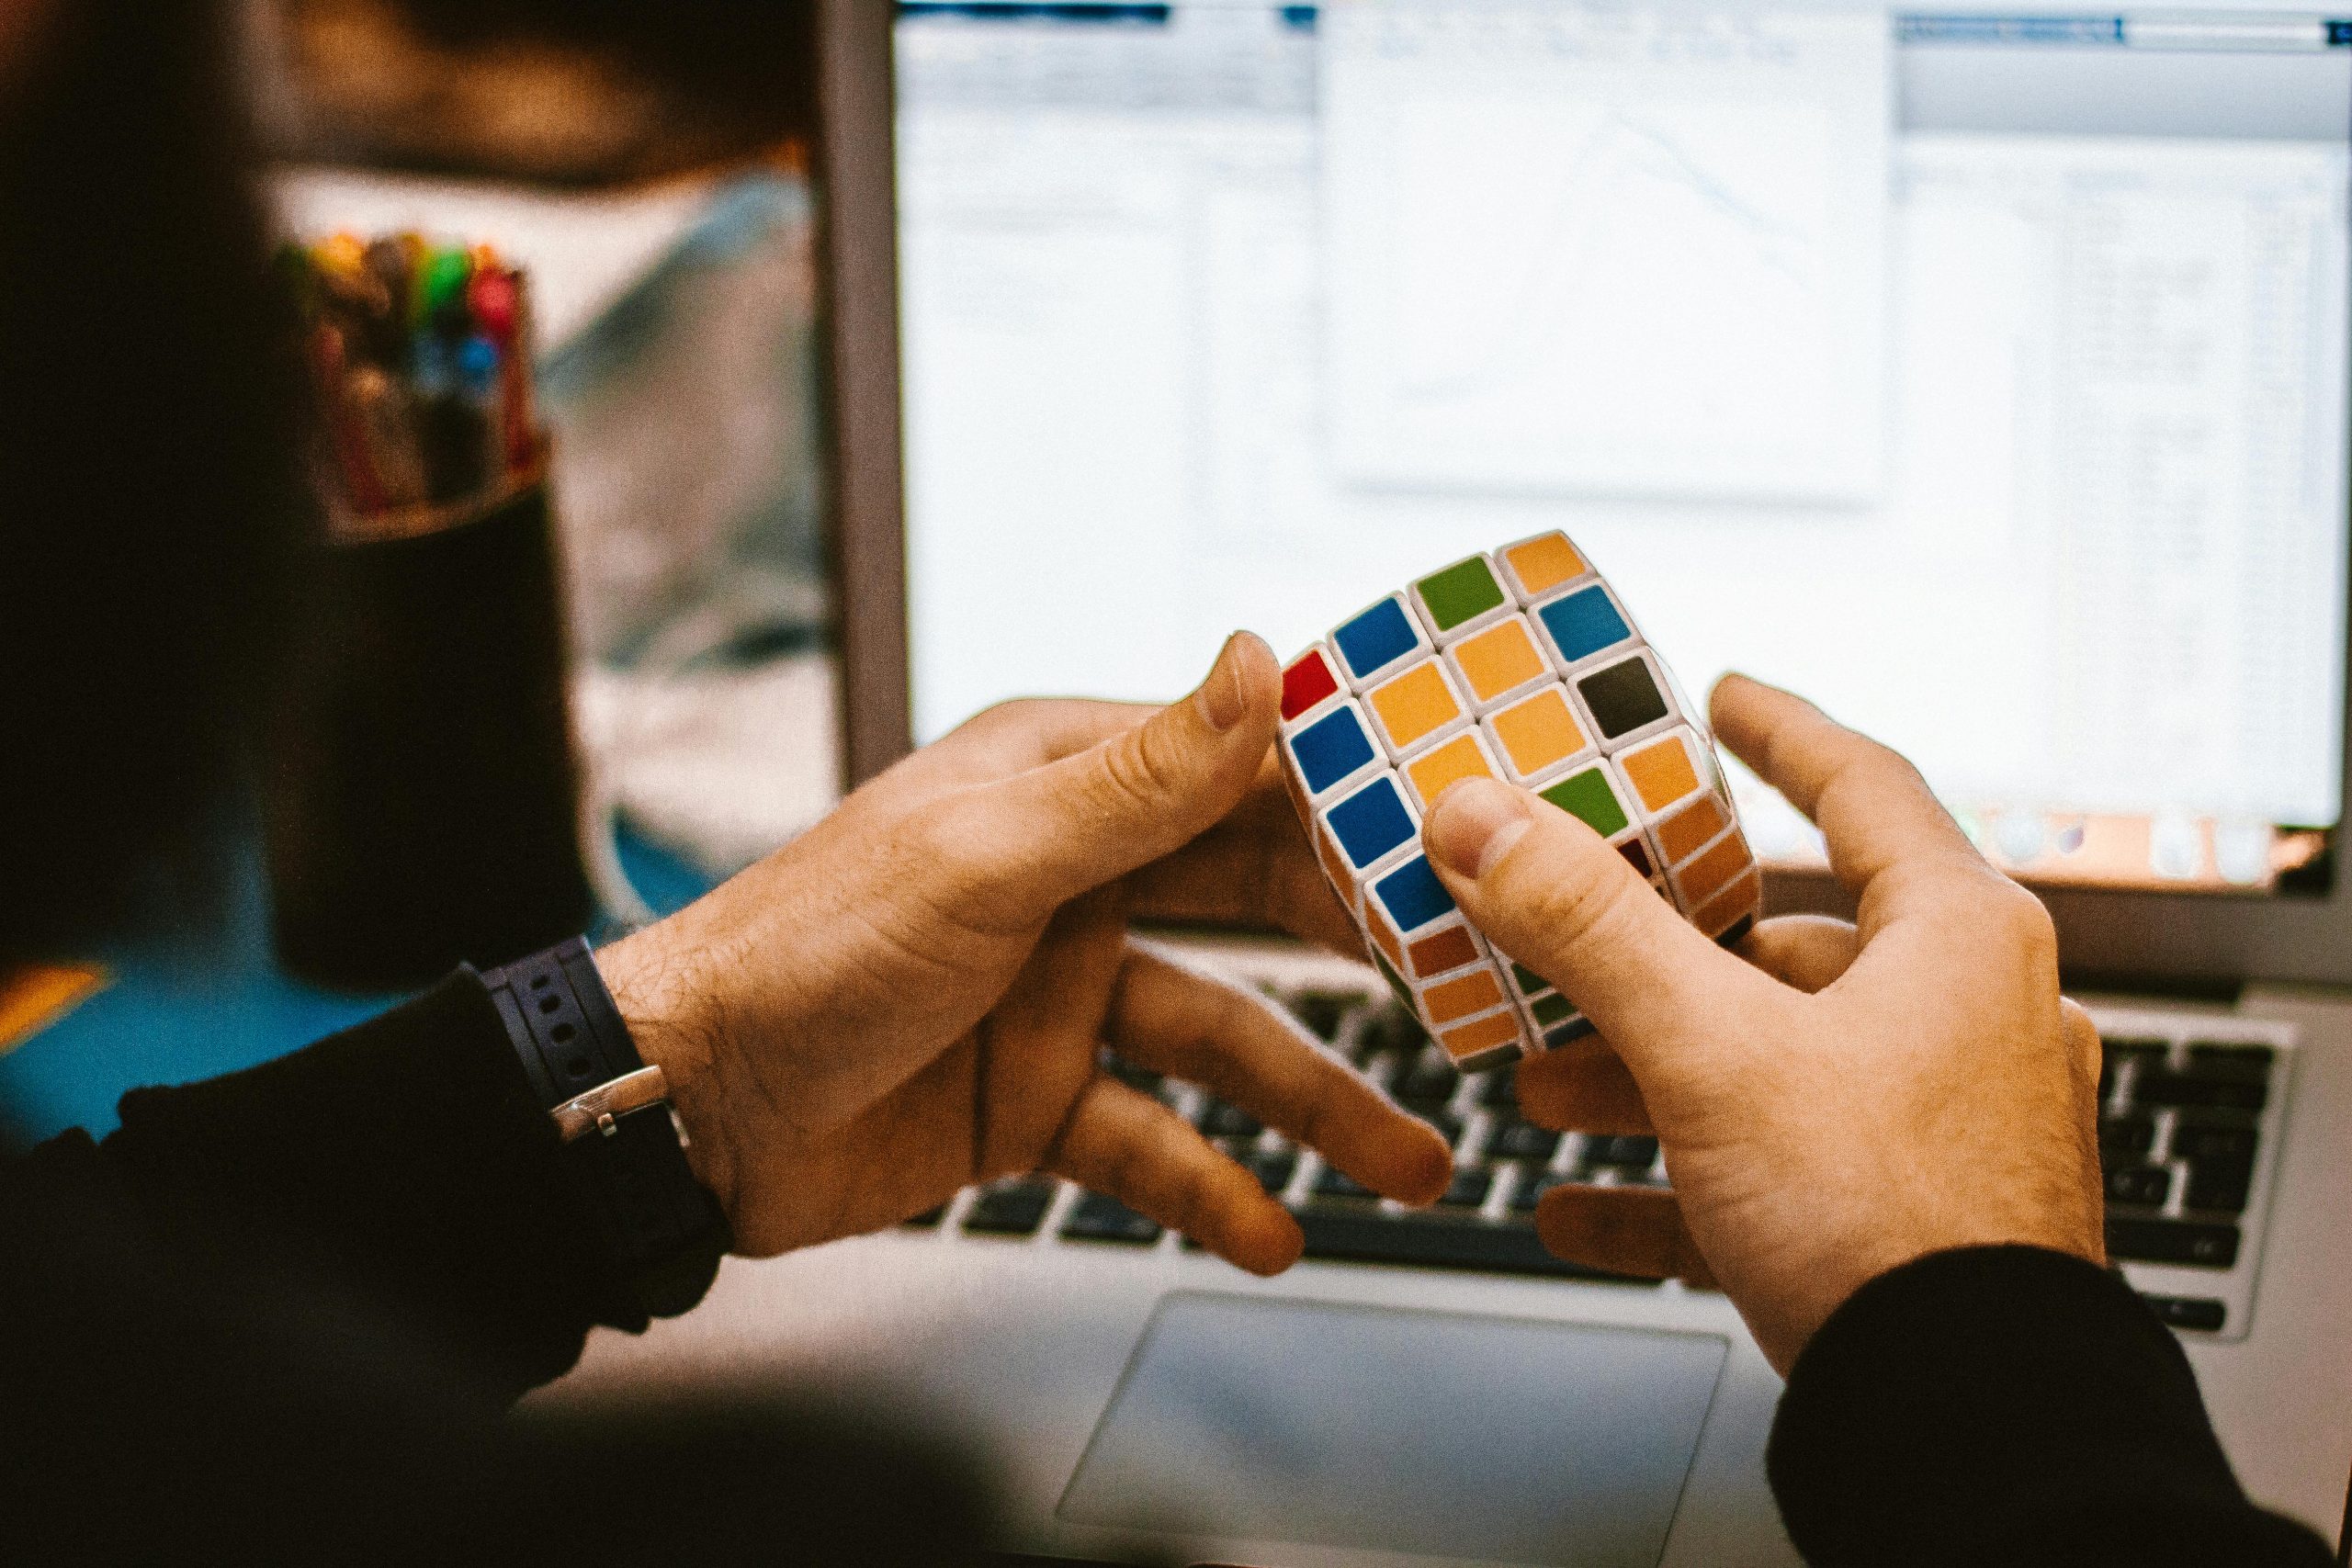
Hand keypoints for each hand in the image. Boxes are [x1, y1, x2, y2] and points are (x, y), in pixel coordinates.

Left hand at [594, 634, 1450, 1272]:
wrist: (682, 1112)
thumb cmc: (805, 950)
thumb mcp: (988, 857)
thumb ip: (1139, 780)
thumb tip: (1258, 660)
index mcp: (1062, 783)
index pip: (1242, 775)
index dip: (1354, 804)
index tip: (1464, 835)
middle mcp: (1075, 878)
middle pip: (1256, 909)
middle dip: (1362, 960)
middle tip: (1470, 998)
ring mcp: (1060, 994)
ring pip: (1222, 1042)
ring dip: (1315, 1105)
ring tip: (1407, 1161)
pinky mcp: (1035, 1099)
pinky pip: (1150, 1142)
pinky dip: (1211, 1187)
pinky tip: (1271, 1231)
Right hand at [1419, 674, 2103, 1371]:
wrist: (1970, 1425)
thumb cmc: (1893, 1225)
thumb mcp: (1711, 1049)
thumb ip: (1588, 926)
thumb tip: (1483, 816)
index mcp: (1959, 938)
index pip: (1863, 785)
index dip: (1780, 732)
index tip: (1724, 699)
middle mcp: (1971, 1018)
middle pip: (1788, 945)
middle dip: (1654, 959)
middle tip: (1567, 948)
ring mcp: (1950, 1127)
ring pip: (1772, 1065)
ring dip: (1650, 1074)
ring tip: (1547, 1095)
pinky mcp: (1916, 1223)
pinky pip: (1780, 1175)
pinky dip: (1684, 1181)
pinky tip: (1588, 1213)